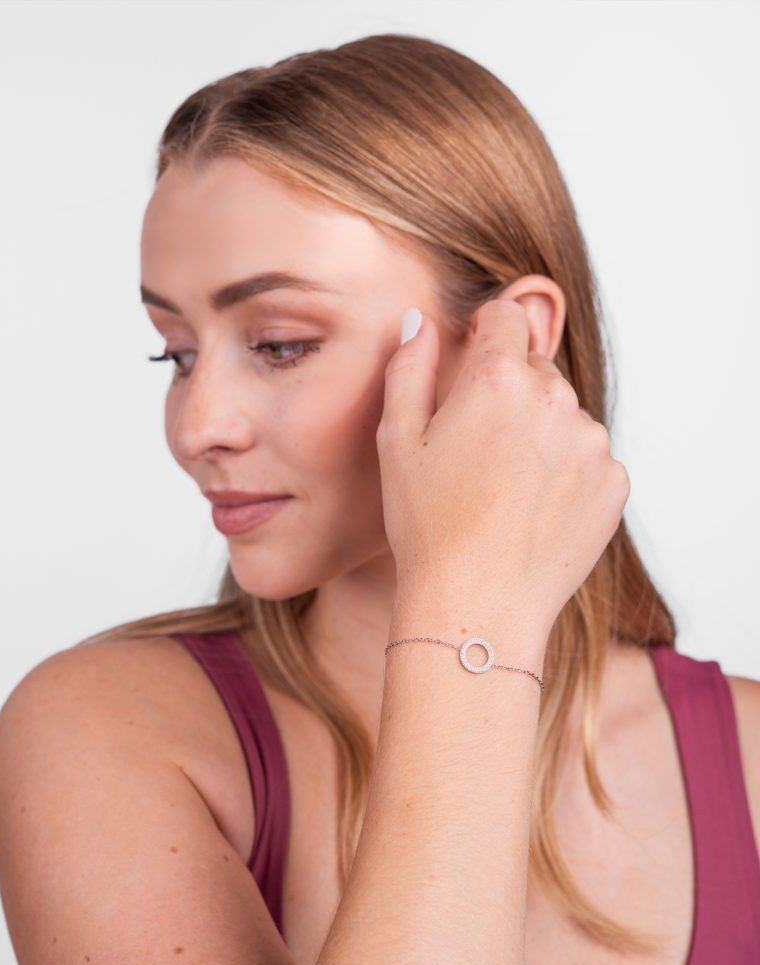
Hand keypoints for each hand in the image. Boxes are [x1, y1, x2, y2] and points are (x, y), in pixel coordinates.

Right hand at [376, 299, 629, 637]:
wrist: (477, 603)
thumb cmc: (427, 525)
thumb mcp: (396, 439)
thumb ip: (409, 366)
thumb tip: (420, 322)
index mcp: (497, 378)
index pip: (508, 316)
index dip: (488, 332)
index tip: (476, 362)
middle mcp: (555, 399)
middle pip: (537, 368)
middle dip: (511, 392)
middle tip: (478, 450)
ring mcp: (591, 442)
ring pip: (565, 416)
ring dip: (541, 434)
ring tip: (505, 489)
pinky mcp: (614, 483)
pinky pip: (589, 459)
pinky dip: (566, 474)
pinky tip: (532, 510)